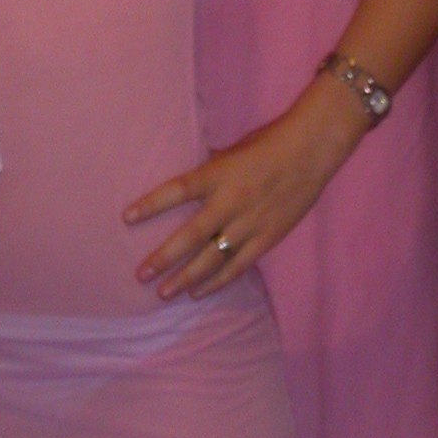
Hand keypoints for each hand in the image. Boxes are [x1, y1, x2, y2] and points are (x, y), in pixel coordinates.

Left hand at [124, 79, 367, 298]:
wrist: (311, 150)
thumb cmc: (267, 144)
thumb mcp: (230, 152)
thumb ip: (208, 173)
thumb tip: (184, 189)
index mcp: (218, 175)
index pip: (177, 191)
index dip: (151, 205)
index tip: (127, 218)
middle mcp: (231, 202)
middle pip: (191, 236)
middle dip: (164, 257)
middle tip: (141, 274)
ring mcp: (250, 223)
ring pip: (213, 258)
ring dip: (186, 277)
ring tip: (163, 293)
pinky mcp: (267, 238)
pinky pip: (238, 265)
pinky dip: (217, 281)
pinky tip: (197, 292)